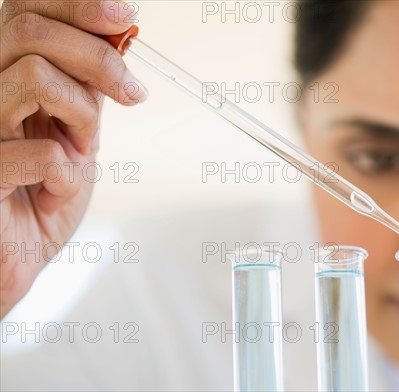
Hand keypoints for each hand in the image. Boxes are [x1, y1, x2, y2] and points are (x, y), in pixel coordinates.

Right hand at [0, 0, 146, 317]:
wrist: (19, 254)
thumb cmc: (44, 191)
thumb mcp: (76, 127)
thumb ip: (87, 84)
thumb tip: (120, 31)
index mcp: (1, 75)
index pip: (23, 9)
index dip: (77, 5)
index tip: (127, 17)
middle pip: (28, 29)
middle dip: (97, 58)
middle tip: (131, 93)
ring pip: (34, 78)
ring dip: (82, 117)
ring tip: (83, 151)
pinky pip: (42, 153)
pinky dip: (68, 177)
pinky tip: (54, 194)